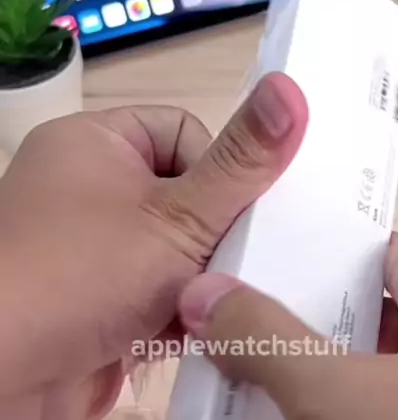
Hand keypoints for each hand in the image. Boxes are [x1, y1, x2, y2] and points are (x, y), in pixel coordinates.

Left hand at [0, 73, 307, 419]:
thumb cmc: (85, 275)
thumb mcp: (177, 215)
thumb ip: (241, 162)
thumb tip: (291, 86)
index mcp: (95, 143)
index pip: (186, 133)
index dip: (222, 172)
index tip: (241, 217)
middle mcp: (87, 189)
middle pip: (187, 195)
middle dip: (220, 235)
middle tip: (254, 264)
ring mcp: (91, 251)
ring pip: (176, 250)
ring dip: (205, 280)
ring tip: (235, 301)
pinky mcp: (98, 304)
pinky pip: (159, 294)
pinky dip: (183, 313)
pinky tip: (212, 333)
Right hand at [179, 236, 397, 419]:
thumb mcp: (337, 396)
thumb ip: (265, 338)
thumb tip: (202, 293)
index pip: (389, 253)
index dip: (326, 247)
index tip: (266, 246)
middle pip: (373, 310)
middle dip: (305, 311)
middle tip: (240, 302)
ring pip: (367, 368)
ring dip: (308, 367)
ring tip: (242, 354)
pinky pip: (371, 418)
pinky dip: (326, 414)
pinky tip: (275, 419)